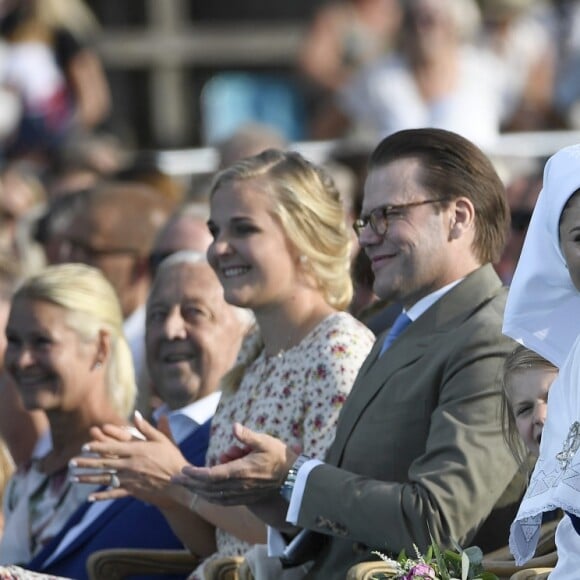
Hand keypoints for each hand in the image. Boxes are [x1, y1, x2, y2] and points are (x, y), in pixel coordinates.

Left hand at [70, 412, 189, 506]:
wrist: (179, 481)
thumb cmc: (173, 458)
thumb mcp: (162, 439)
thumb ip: (147, 427)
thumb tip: (136, 414)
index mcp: (137, 450)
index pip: (112, 447)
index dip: (97, 446)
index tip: (84, 446)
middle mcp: (130, 465)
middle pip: (104, 463)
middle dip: (86, 462)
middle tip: (71, 462)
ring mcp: (130, 479)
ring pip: (105, 478)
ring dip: (88, 478)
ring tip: (73, 478)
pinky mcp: (133, 491)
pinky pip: (114, 493)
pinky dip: (101, 496)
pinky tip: (89, 498)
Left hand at [172, 422, 296, 505]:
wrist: (293, 479)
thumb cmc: (279, 457)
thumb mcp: (266, 441)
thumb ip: (248, 436)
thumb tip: (234, 426)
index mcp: (241, 471)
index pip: (212, 475)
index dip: (196, 474)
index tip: (183, 470)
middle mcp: (238, 486)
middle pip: (208, 487)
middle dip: (190, 483)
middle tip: (174, 478)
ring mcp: (241, 494)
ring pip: (213, 496)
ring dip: (197, 490)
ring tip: (185, 484)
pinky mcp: (244, 498)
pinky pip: (222, 500)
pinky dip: (209, 497)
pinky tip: (203, 493)